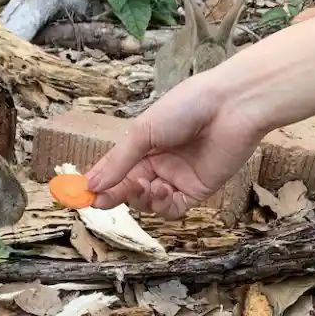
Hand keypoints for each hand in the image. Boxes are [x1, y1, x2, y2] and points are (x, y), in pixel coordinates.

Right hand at [83, 74, 267, 218]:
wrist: (231, 106)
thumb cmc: (186, 107)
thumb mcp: (143, 131)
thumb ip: (119, 162)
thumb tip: (91, 185)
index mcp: (144, 145)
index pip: (116, 170)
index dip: (99, 182)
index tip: (83, 194)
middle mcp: (159, 163)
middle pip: (129, 188)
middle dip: (115, 194)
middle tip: (100, 201)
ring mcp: (177, 178)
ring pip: (148, 202)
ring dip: (139, 198)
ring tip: (144, 185)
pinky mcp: (197, 190)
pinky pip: (172, 209)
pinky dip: (161, 205)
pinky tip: (160, 190)